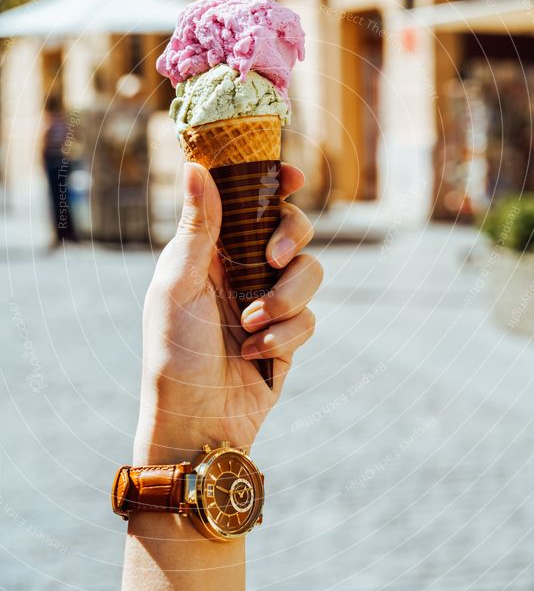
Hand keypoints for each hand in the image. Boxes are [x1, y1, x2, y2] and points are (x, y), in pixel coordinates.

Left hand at [134, 162, 322, 463]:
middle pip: (291, 228)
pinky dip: (285, 334)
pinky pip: (310, 317)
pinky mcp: (289, 334)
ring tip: (252, 326)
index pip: (247, 202)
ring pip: (310, 271)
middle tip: (272, 260)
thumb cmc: (173, 353)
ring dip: (285, 298)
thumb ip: (196, 227)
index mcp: (211, 251)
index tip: (291, 175)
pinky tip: (255, 354)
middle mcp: (243, 270)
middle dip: (290, 237)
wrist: (197, 423)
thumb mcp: (179, 285)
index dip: (272, 182)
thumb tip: (195, 167)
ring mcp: (269, 301)